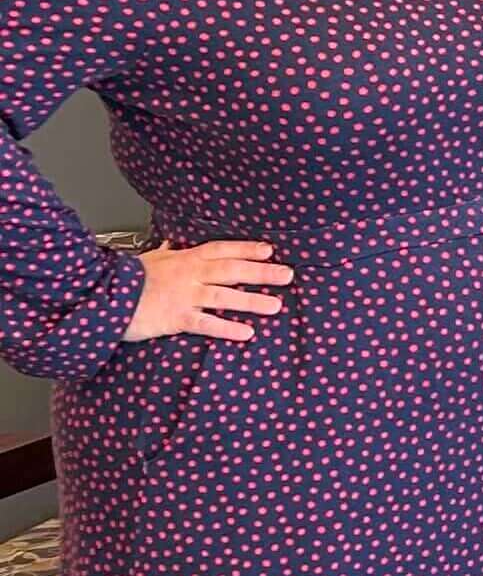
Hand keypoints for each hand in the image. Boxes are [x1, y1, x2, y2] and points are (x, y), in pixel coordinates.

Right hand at [125, 242, 289, 342]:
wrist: (103, 296)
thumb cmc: (127, 278)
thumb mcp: (149, 260)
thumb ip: (166, 253)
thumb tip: (172, 243)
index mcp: (185, 259)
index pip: (222, 250)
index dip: (247, 249)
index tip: (269, 250)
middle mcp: (190, 275)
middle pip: (232, 270)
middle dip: (262, 272)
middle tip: (287, 275)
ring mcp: (184, 296)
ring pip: (225, 296)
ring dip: (252, 301)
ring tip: (275, 305)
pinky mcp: (175, 318)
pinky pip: (206, 323)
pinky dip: (227, 327)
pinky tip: (246, 332)